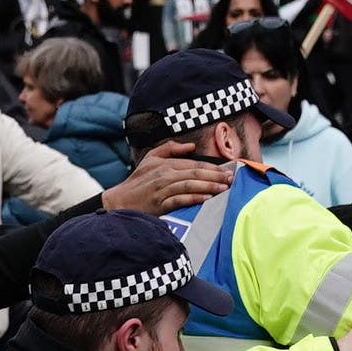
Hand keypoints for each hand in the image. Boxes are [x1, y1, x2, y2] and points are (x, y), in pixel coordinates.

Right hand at [103, 141, 234, 214]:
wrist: (120, 201)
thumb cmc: (137, 182)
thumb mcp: (150, 158)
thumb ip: (170, 148)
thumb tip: (191, 146)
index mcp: (165, 164)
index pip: (194, 163)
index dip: (212, 167)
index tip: (227, 170)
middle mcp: (165, 175)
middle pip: (195, 173)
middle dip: (216, 176)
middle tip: (231, 179)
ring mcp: (163, 190)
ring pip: (191, 185)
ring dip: (209, 186)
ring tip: (224, 188)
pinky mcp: (160, 204)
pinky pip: (181, 200)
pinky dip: (194, 198)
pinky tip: (206, 198)